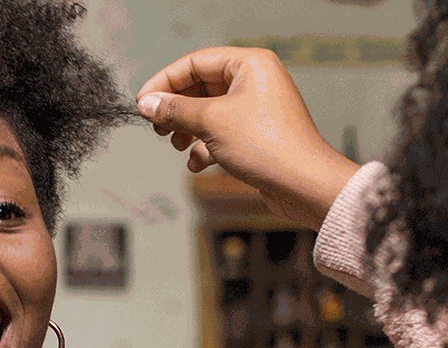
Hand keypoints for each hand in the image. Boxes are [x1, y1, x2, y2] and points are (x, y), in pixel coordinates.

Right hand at [136, 47, 361, 229]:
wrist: (304, 184)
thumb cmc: (268, 146)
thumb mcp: (211, 122)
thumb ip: (175, 110)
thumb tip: (147, 104)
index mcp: (249, 64)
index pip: (195, 62)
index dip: (165, 82)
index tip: (143, 103)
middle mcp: (255, 81)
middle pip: (201, 87)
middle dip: (177, 109)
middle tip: (156, 126)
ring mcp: (257, 109)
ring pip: (210, 113)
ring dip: (188, 129)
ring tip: (175, 144)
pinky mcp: (258, 136)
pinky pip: (223, 134)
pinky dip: (206, 147)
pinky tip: (198, 163)